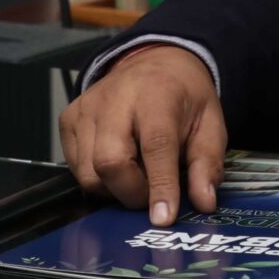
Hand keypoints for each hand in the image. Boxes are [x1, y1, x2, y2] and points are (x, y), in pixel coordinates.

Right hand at [59, 45, 226, 226]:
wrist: (152, 60)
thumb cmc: (183, 96)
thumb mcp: (210, 123)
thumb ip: (207, 163)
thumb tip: (204, 203)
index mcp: (157, 94)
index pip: (155, 145)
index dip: (160, 185)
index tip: (164, 218)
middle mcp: (115, 98)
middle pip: (110, 162)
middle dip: (132, 193)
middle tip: (153, 194)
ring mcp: (86, 108)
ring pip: (88, 173)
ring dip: (114, 189)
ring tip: (137, 176)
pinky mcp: (68, 118)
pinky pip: (75, 167)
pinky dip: (98, 179)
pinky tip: (119, 165)